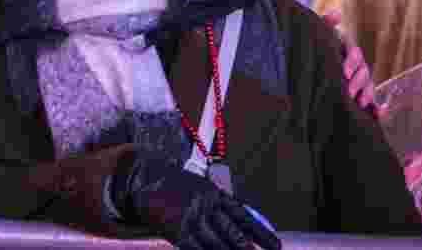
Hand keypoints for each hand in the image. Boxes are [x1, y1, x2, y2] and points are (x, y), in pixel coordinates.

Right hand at [109, 149, 280, 249]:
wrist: (145, 179)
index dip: (261, 233)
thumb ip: (221, 205)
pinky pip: (196, 249)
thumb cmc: (176, 185)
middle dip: (246, 249)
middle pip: (233, 233)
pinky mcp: (178, 230)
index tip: (275, 246)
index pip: (244, 216)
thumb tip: (243, 225)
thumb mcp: (201, 187)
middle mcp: (206, 205)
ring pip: (217, 244)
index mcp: (214, 193)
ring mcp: (192, 218)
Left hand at [324, 12, 378, 116]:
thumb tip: (336, 13)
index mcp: (347, 50)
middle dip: (358, 82)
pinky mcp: (360, 94)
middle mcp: (356, 65)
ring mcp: (359, 80)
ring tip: (360, 103)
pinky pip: (373, 102)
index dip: (351, 62)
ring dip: (368, 94)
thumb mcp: (318, 35)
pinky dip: (377, 108)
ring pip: (369, 85)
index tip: (344, 72)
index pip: (354, 54)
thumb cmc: (315, 46)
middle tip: (349, 91)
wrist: (310, 62)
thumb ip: (325, 24)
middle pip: (364, 72)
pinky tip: (378, 115)